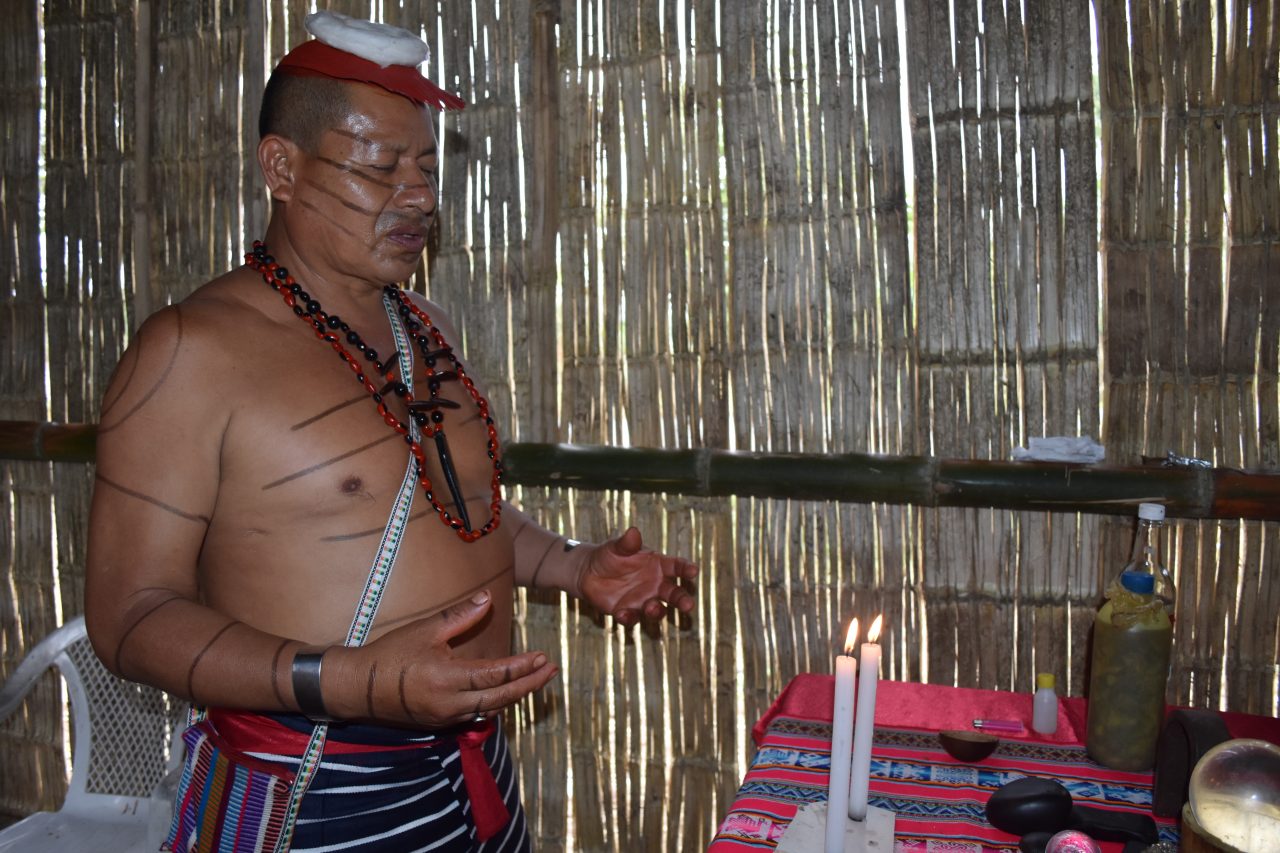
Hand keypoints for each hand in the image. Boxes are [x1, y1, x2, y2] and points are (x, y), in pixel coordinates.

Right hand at [342, 591, 557, 726]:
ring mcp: (446, 717)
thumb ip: (460, 616)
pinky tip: (508, 692)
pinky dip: (496, 704)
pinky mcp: (440, 722)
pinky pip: (476, 715)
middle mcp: (450, 703)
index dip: (522, 667)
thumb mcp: (425, 629)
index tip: (544, 657)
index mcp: (447, 678)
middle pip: (501, 698)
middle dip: (529, 684)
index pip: (495, 675)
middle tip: (552, 671)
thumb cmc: (391, 653)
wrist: (359, 686)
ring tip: (537, 680)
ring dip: (516, 695)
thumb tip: (488, 598)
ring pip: (491, 710)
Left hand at [578, 527, 698, 625]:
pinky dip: (629, 618)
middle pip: (674, 594)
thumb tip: (633, 532)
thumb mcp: (616, 547)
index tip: (693, 570)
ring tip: (651, 607)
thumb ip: (627, 543)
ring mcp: (643, 601)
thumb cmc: (609, 555)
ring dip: (656, 611)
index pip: (676, 566)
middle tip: (688, 606)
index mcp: (658, 565)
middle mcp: (655, 585)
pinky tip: (621, 614)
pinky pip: (632, 619)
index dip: (686, 569)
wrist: (589, 572)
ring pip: (657, 610)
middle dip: (682, 600)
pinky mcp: (628, 612)